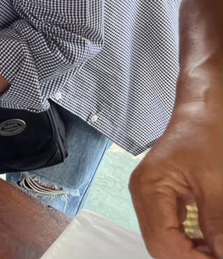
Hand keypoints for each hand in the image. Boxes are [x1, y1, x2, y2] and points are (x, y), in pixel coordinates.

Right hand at [130, 103, 222, 258]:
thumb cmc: (207, 136)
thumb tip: (220, 254)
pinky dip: (190, 242)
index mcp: (149, 188)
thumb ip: (217, 223)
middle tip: (218, 256)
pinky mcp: (161, 197)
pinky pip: (170, 229)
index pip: (163, 242)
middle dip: (189, 257)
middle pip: (160, 245)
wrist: (203, 113)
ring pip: (164, 241)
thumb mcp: (217, 182)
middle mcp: (142, 195)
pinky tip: (209, 242)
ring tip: (216, 251)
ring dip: (190, 252)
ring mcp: (150, 197)